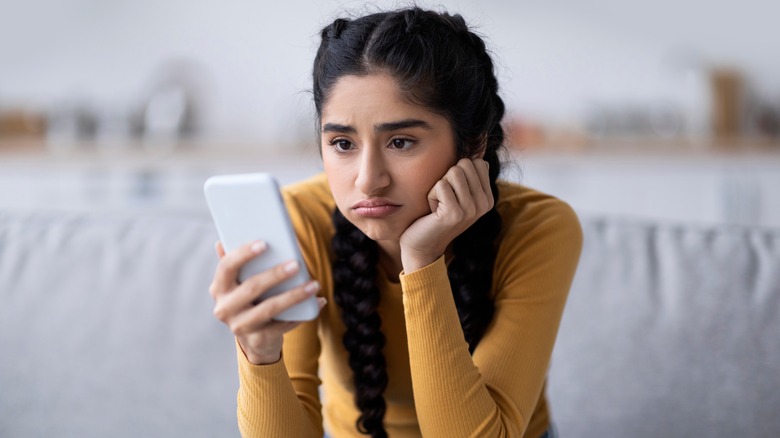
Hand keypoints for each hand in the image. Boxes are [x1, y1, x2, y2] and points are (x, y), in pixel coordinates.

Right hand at [209, 241, 326, 364]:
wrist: (255, 338)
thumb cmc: (250, 300)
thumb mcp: (240, 282)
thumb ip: (235, 263)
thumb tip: (222, 241)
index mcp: (219, 288)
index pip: (226, 267)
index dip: (243, 254)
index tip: (264, 243)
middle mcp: (224, 308)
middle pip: (251, 288)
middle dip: (275, 274)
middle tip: (297, 264)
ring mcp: (240, 326)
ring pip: (269, 308)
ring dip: (294, 295)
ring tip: (313, 285)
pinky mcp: (258, 339)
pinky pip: (283, 324)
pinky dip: (302, 313)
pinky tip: (317, 302)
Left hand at [399, 158, 493, 272]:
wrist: (422, 244)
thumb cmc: (436, 215)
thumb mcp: (457, 193)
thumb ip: (469, 175)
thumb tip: (480, 154)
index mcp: (487, 198)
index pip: (476, 162)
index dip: (457, 173)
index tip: (453, 194)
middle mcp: (484, 204)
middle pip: (464, 164)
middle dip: (447, 178)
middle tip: (444, 199)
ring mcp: (471, 210)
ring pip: (453, 172)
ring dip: (438, 186)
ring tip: (439, 205)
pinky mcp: (455, 214)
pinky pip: (441, 185)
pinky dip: (431, 195)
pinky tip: (433, 212)